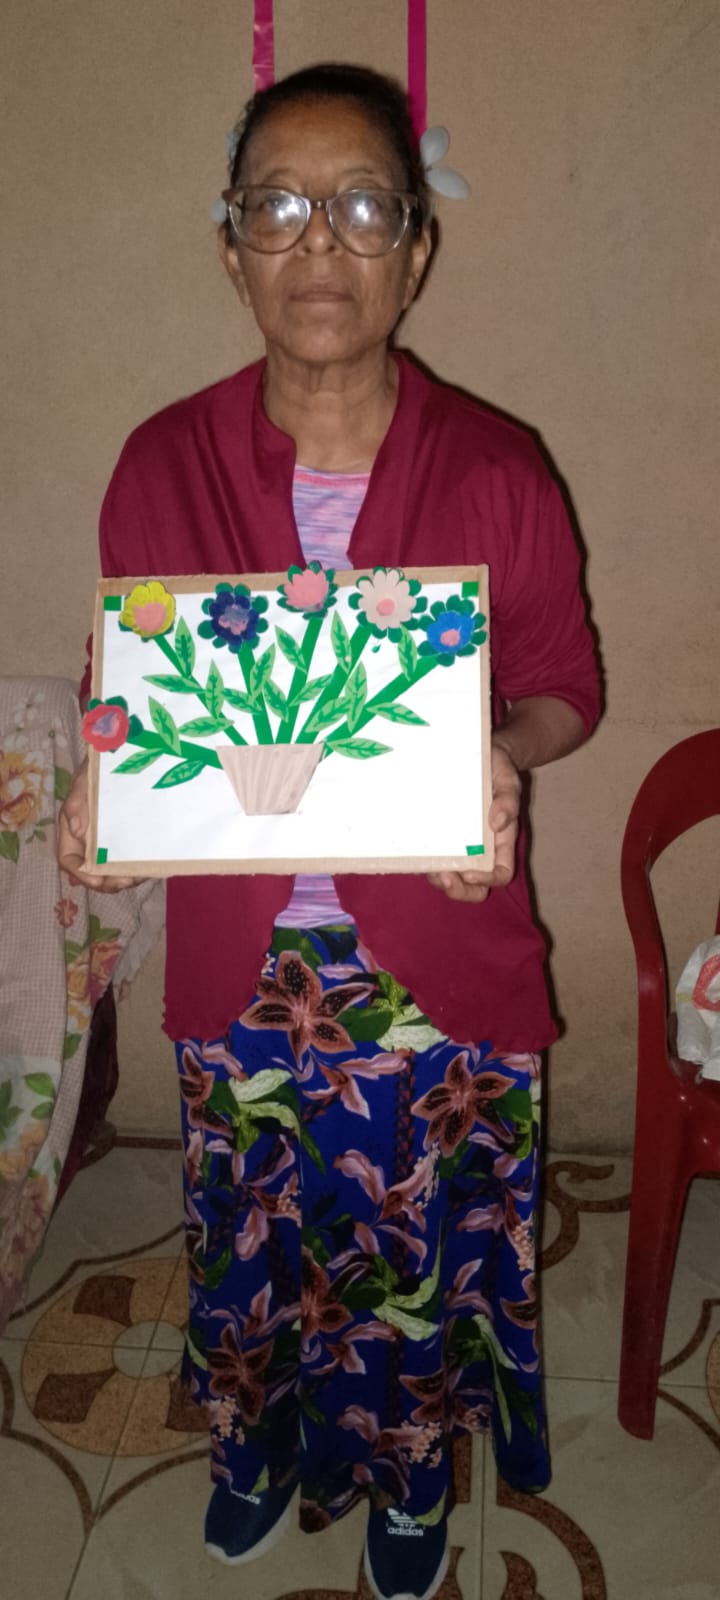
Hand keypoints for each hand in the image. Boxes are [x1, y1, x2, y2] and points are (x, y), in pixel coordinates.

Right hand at [57, 763, 140, 891]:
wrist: (121, 759)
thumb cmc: (96, 772)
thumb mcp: (83, 782)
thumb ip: (76, 804)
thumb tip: (78, 831)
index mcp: (72, 832)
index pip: (69, 859)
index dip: (80, 874)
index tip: (97, 880)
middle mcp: (90, 842)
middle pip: (93, 871)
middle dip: (106, 881)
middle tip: (123, 882)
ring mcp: (110, 843)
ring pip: (113, 869)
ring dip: (123, 878)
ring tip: (136, 877)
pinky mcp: (130, 841)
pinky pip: (131, 860)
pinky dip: (137, 869)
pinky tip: (148, 868)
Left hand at [427, 741, 520, 902]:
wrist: (479, 754)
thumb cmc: (497, 769)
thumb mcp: (508, 780)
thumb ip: (508, 800)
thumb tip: (498, 823)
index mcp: (500, 841)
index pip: (501, 873)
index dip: (489, 879)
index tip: (472, 872)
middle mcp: (479, 849)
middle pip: (472, 886)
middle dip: (458, 890)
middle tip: (445, 877)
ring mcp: (457, 845)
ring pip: (449, 876)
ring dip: (438, 879)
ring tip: (428, 867)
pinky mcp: (438, 836)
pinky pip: (431, 858)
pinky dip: (424, 862)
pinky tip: (414, 852)